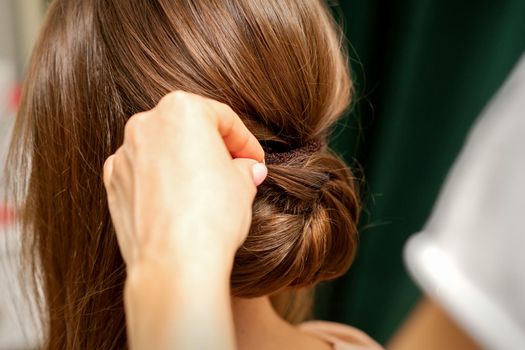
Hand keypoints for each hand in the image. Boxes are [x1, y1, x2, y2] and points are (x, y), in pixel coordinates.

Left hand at [103, 91, 266, 269]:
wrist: (174, 262)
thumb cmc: (212, 215)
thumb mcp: (243, 184)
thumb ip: (243, 167)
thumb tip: (247, 169)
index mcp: (182, 109)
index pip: (222, 119)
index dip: (245, 142)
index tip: (254, 160)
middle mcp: (146, 124)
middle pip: (189, 129)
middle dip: (213, 148)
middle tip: (234, 170)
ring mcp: (125, 154)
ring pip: (163, 150)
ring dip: (185, 164)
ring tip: (207, 190)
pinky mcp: (113, 183)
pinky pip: (143, 173)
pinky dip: (161, 181)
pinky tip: (179, 202)